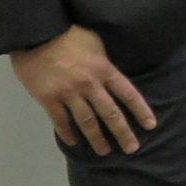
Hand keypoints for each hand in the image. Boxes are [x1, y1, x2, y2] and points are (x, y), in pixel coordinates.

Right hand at [10, 25, 154, 155]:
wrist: (35, 33)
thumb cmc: (69, 34)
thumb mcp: (96, 43)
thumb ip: (105, 62)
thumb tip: (111, 73)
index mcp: (104, 70)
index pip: (128, 94)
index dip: (140, 111)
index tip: (150, 126)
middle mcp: (90, 85)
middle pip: (110, 113)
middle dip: (123, 132)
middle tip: (132, 148)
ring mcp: (69, 93)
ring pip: (87, 121)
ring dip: (97, 138)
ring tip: (104, 151)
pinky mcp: (48, 98)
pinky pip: (60, 120)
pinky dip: (67, 133)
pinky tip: (73, 142)